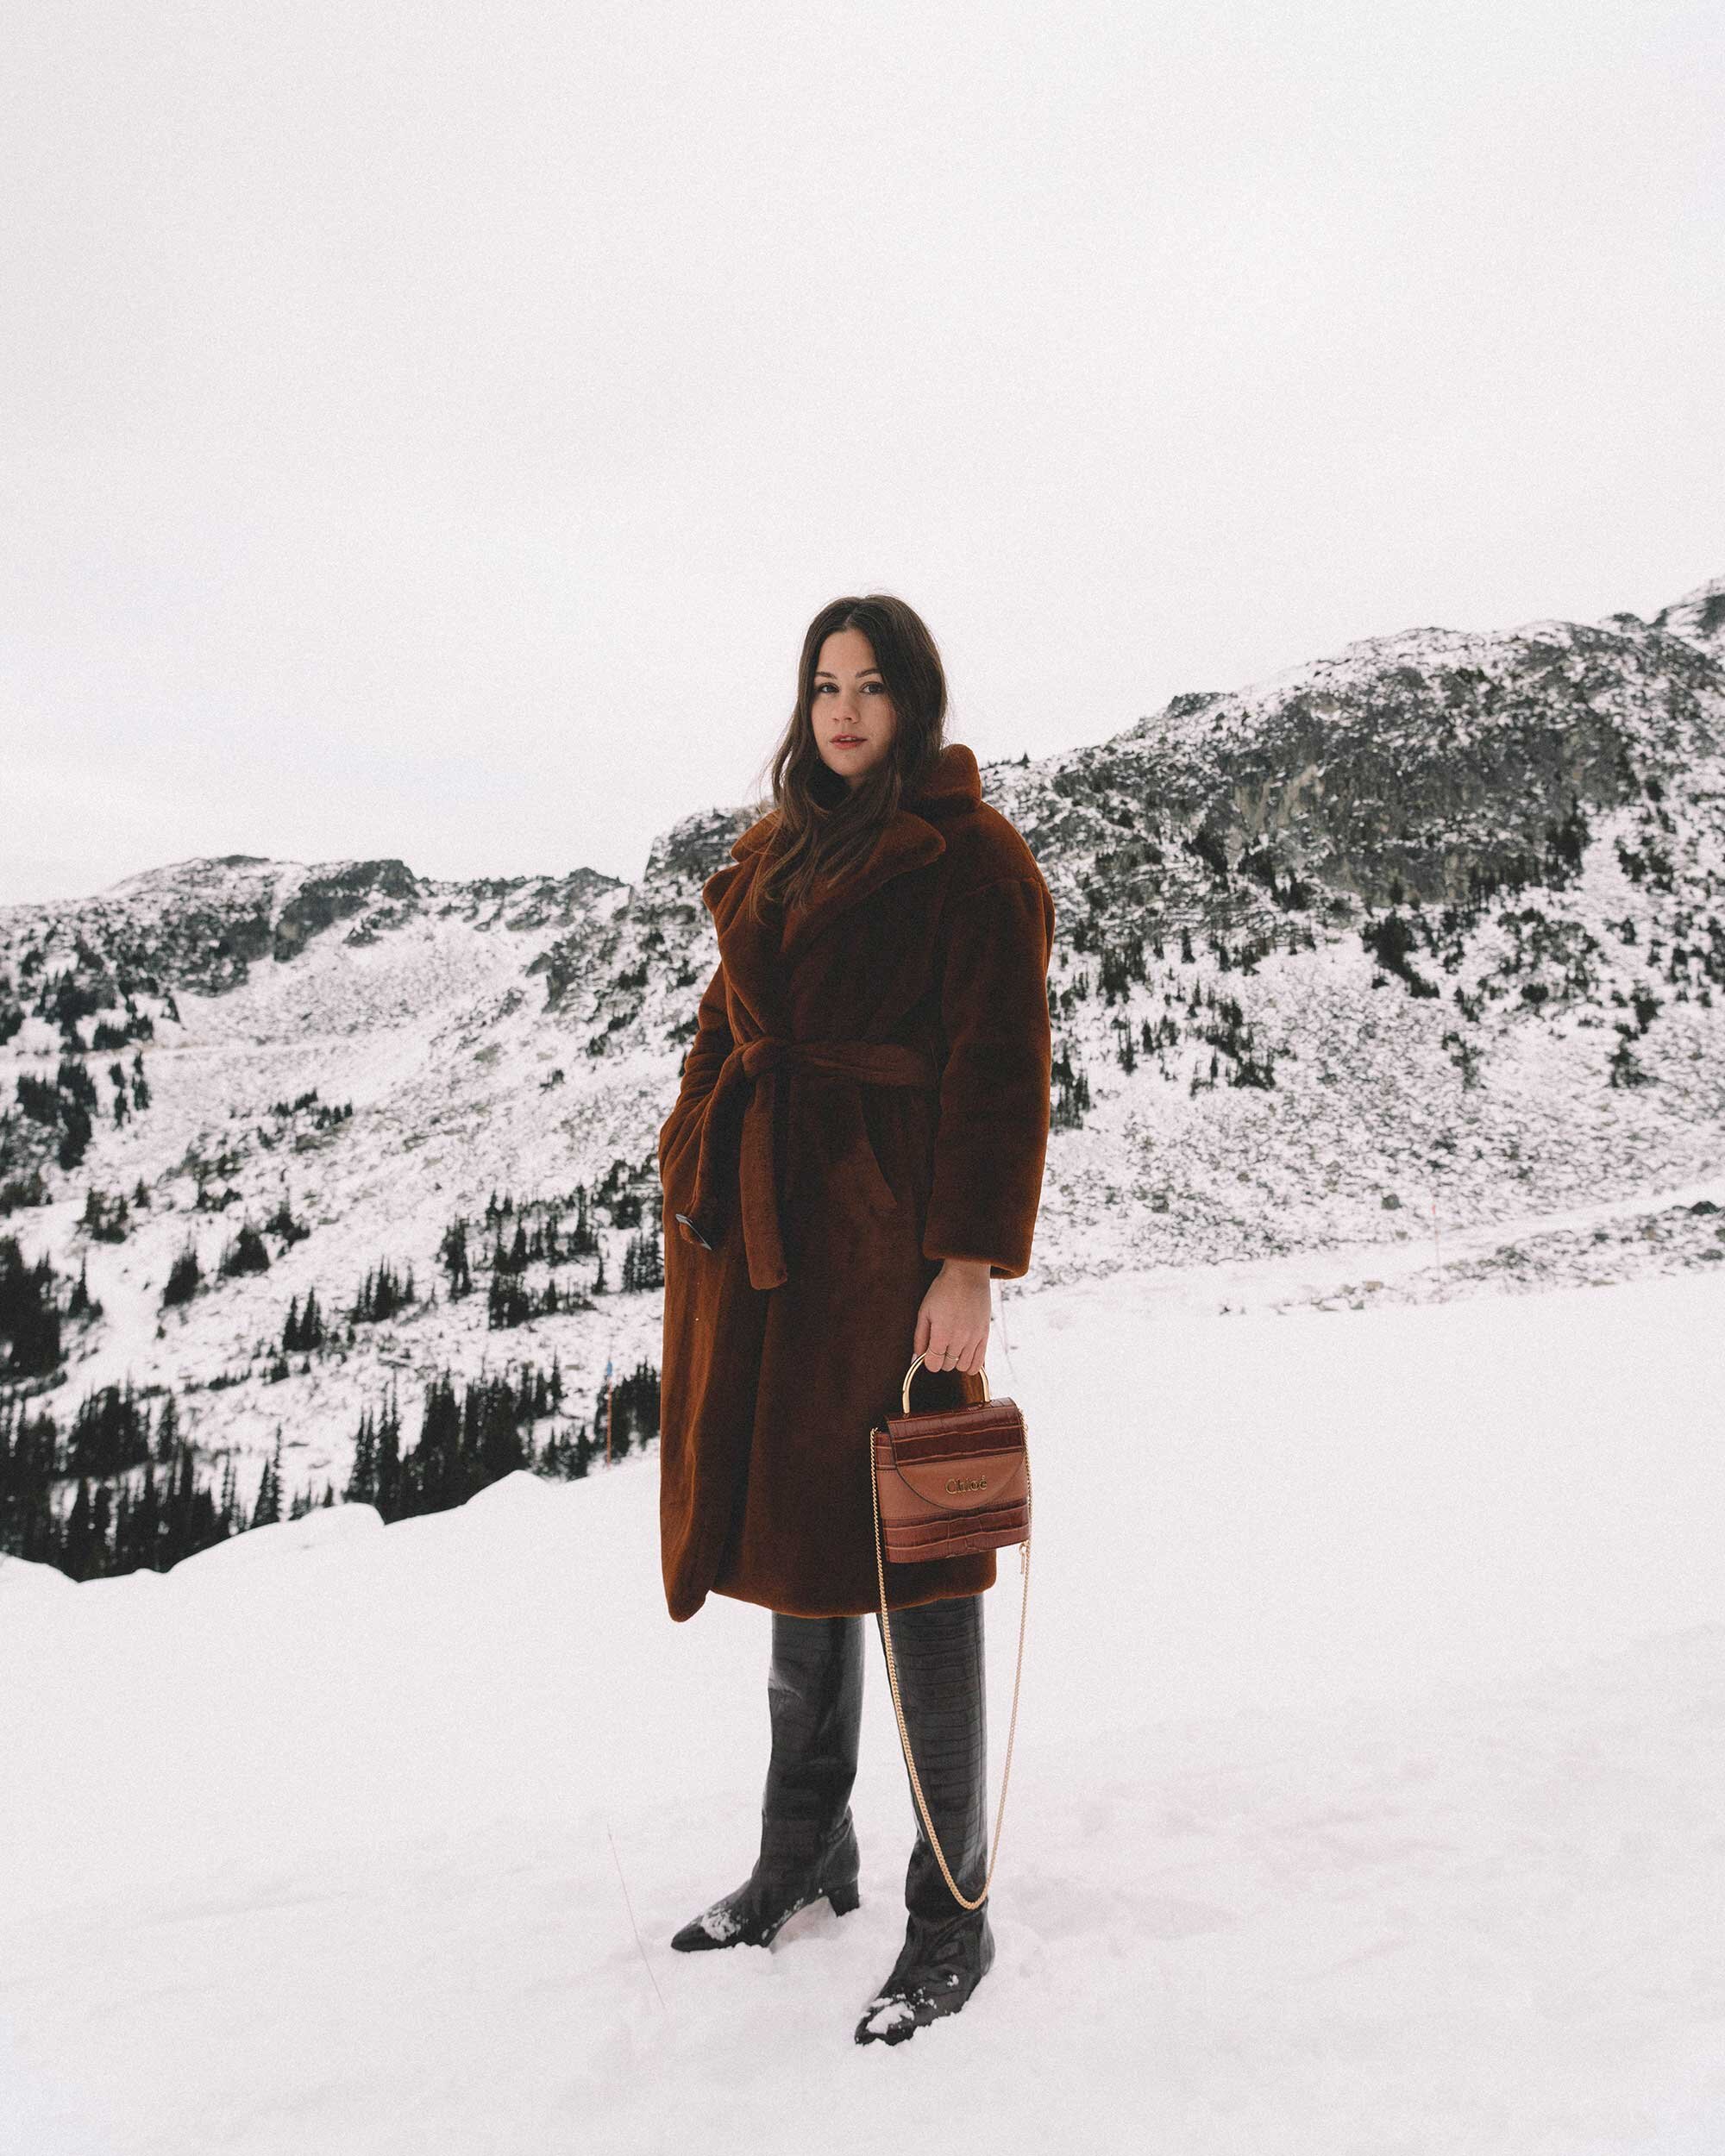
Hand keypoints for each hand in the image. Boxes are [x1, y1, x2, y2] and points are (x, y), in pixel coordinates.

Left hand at [914, 1258, 990, 1374]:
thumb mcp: (924, 1312)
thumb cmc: (942, 1291)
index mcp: (941, 1334)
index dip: (928, 1361)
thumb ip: (919, 1338)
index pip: (933, 1365)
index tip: (928, 1353)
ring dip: (955, 1361)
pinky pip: (980, 1361)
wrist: (967, 1274)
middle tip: (939, 1346)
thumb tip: (914, 1359)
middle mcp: (959, 1339)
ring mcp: (974, 1338)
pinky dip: (971, 1365)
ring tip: (952, 1348)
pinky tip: (964, 1357)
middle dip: (941, 1359)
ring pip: (963, 1366)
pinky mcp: (985, 1334)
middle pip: (947, 1366)